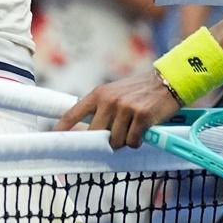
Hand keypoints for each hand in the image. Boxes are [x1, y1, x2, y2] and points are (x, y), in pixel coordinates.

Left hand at [55, 72, 180, 148]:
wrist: (168, 81)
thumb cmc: (140, 90)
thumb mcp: (116, 92)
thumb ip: (101, 109)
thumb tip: (87, 133)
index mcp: (99, 94)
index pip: (73, 114)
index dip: (62, 129)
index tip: (54, 139)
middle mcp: (109, 100)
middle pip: (95, 134)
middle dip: (105, 140)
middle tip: (117, 136)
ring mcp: (126, 108)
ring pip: (116, 141)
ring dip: (125, 140)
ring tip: (134, 128)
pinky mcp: (142, 117)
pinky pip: (133, 141)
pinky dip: (138, 141)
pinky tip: (144, 131)